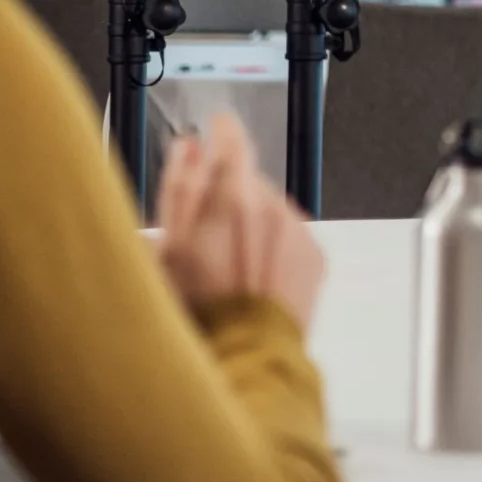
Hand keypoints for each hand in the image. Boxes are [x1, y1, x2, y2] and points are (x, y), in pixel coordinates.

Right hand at [154, 112, 324, 329]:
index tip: (216, 128)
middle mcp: (272, 207)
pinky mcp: (314, 257)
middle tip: (205, 232)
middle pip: (248, 182)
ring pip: (269, 212)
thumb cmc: (199, 308)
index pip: (232, 141)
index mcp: (232, 198)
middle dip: (228, 195)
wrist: (247, 353)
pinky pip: (292, 238)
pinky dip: (273, 248)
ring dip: (250, 225)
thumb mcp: (168, 246)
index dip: (222, 131)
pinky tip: (253, 277)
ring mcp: (297, 231)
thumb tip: (188, 146)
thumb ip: (179, 189)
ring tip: (227, 267)